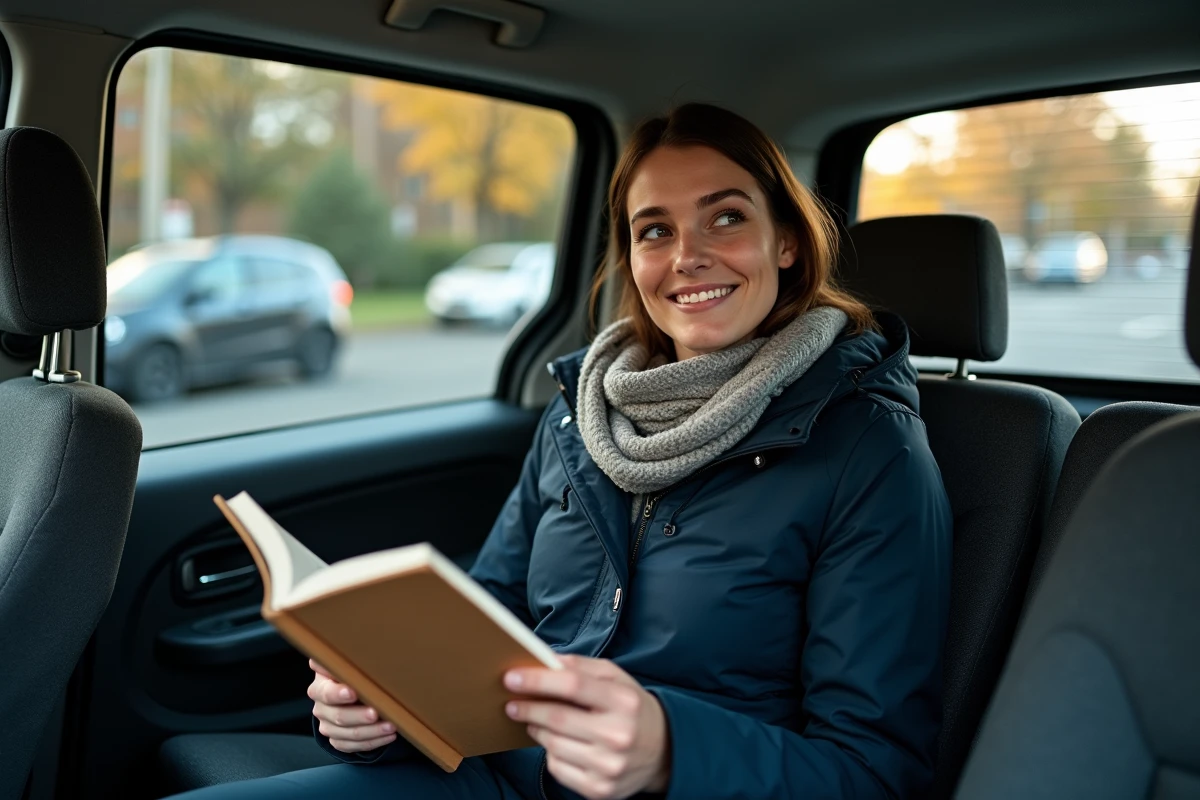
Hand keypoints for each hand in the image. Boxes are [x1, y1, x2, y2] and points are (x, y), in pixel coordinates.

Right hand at [308, 659, 397, 752]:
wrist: (347, 695)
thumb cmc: (351, 675)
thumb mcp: (347, 664)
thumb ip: (344, 658)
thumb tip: (343, 641)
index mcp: (321, 687)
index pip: (326, 693)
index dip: (338, 694)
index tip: (353, 692)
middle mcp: (321, 708)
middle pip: (338, 716)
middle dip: (359, 715)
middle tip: (377, 712)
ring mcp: (328, 726)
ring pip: (348, 735)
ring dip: (372, 731)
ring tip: (392, 726)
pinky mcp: (337, 741)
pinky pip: (354, 747)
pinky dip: (373, 742)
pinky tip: (389, 736)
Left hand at [504, 655, 670, 799]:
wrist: (663, 752)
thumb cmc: (632, 708)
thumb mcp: (616, 678)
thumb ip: (581, 666)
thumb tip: (544, 660)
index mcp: (623, 701)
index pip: (572, 685)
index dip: (538, 680)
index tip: (512, 678)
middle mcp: (618, 735)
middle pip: (557, 718)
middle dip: (528, 708)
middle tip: (512, 702)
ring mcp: (609, 766)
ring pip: (552, 745)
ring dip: (537, 729)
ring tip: (536, 720)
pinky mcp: (599, 790)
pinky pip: (557, 769)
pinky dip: (551, 753)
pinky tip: (559, 744)